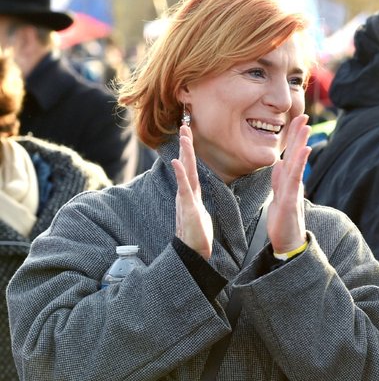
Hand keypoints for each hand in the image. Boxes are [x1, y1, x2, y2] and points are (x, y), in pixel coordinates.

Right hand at [172, 123, 213, 259]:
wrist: (193, 253)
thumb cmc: (197, 236)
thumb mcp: (200, 215)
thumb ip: (196, 203)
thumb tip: (195, 198)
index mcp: (192, 194)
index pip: (192, 169)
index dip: (189, 153)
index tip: (188, 135)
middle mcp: (188, 194)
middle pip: (188, 166)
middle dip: (187, 146)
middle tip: (185, 127)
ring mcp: (187, 200)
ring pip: (187, 173)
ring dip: (186, 154)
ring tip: (184, 137)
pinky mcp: (189, 208)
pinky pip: (184, 188)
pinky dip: (181, 175)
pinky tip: (176, 162)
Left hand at [267, 114, 310, 254]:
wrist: (288, 243)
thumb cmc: (283, 222)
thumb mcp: (278, 197)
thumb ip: (279, 180)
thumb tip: (279, 163)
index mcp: (289, 182)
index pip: (291, 156)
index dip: (294, 138)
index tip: (297, 120)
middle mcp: (293, 184)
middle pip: (296, 155)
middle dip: (299, 135)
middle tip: (304, 115)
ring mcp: (293, 191)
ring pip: (297, 164)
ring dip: (301, 145)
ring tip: (305, 128)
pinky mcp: (290, 201)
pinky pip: (295, 180)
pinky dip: (299, 165)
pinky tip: (304, 152)